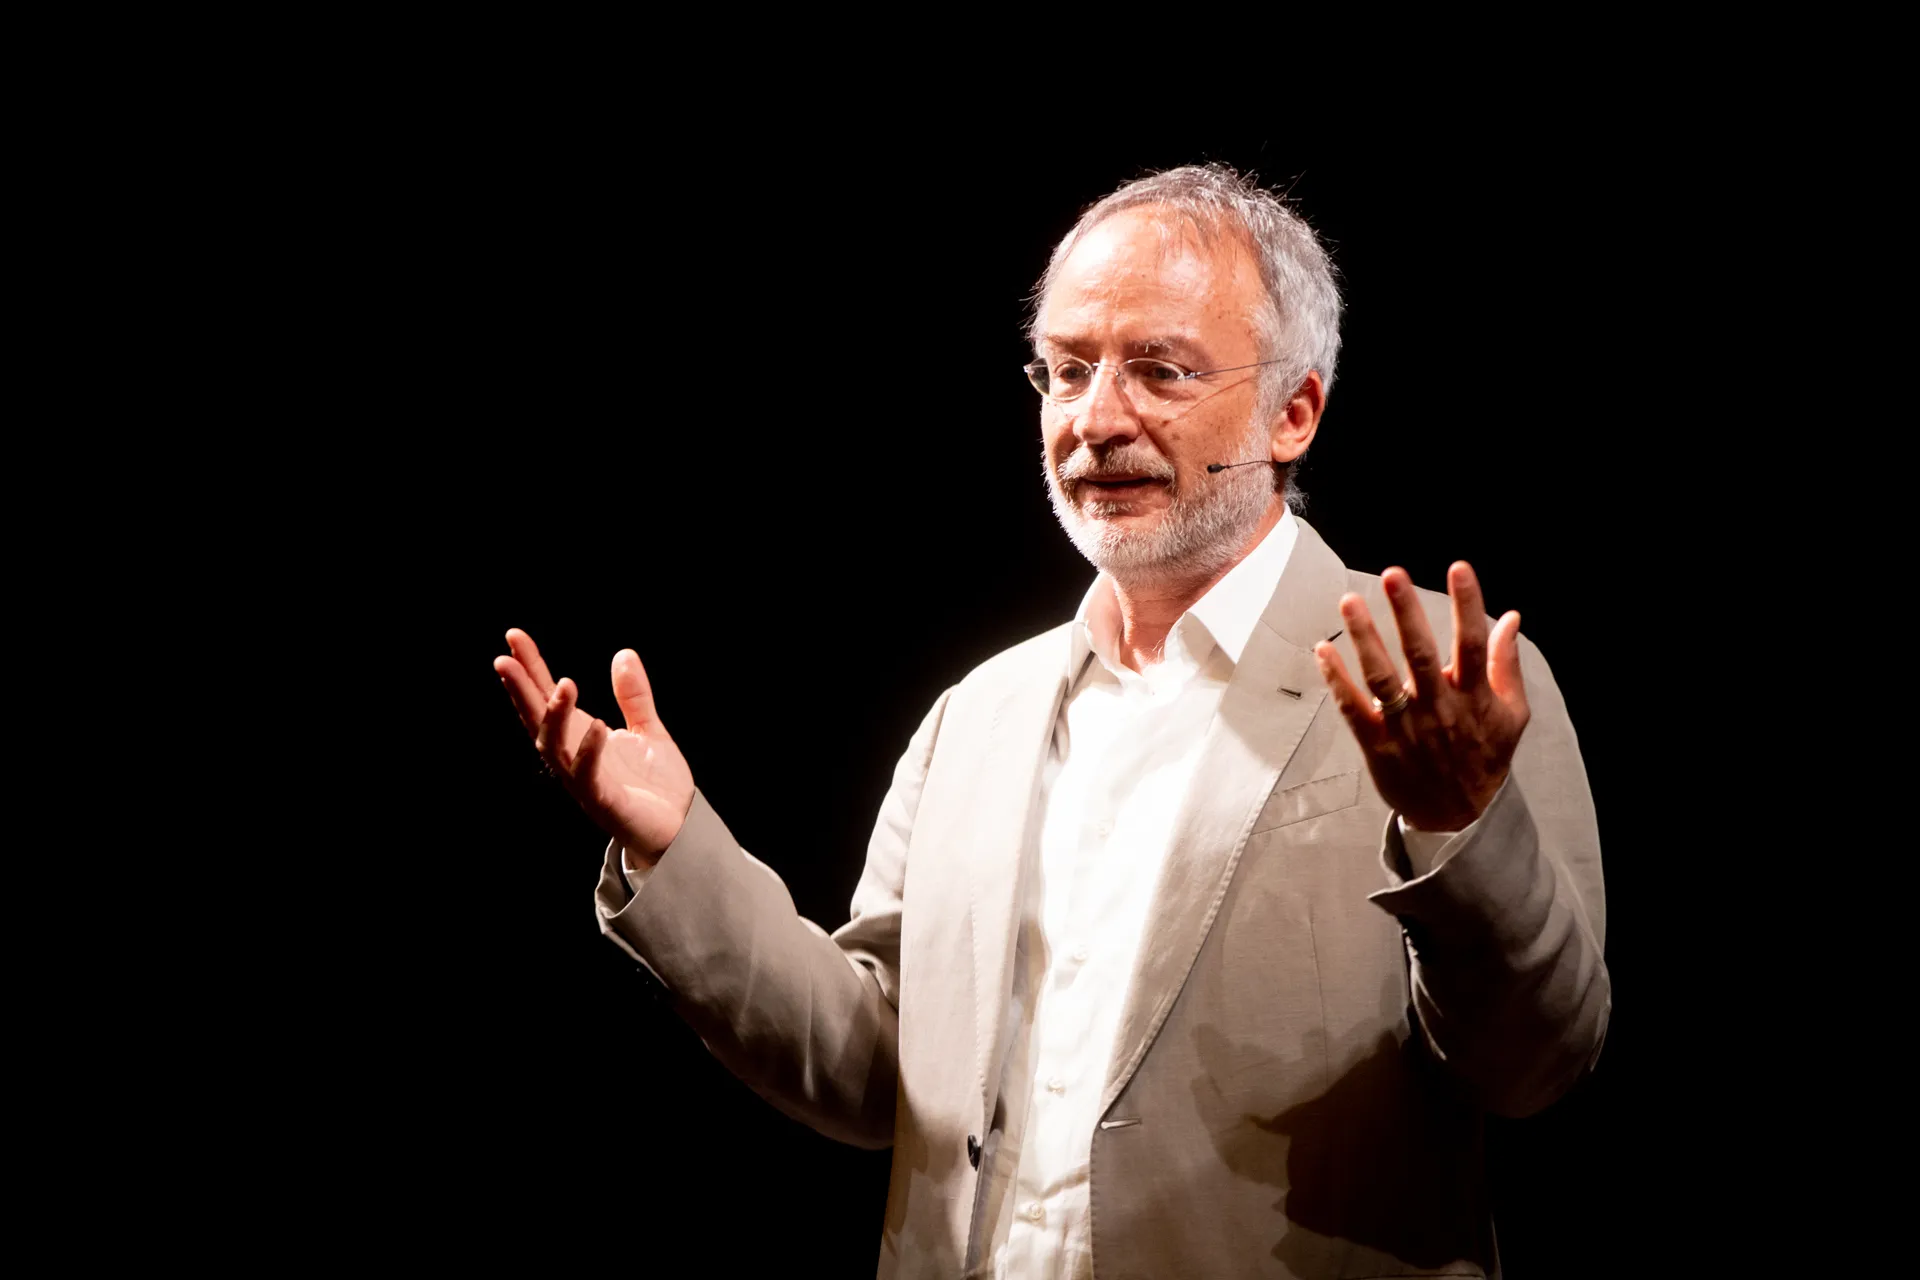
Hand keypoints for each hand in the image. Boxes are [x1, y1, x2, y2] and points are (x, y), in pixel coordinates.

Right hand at [494, 628, 694, 863]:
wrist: (679, 830)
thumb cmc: (657, 786)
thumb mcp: (648, 731)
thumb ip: (634, 696)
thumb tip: (624, 653)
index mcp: (581, 737)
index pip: (548, 697)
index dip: (531, 668)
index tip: (514, 636)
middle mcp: (573, 757)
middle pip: (537, 720)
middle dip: (520, 690)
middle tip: (503, 659)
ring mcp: (584, 781)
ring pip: (555, 748)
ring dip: (555, 717)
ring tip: (564, 684)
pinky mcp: (603, 802)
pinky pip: (588, 776)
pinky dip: (589, 752)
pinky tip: (596, 728)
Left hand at [1312, 563, 1528, 832]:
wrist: (1459, 818)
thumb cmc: (1485, 758)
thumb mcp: (1512, 715)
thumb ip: (1508, 664)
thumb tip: (1511, 616)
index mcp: (1474, 698)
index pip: (1473, 645)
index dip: (1468, 605)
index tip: (1459, 567)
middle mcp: (1439, 709)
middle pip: (1422, 656)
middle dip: (1407, 614)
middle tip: (1392, 575)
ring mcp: (1406, 728)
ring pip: (1382, 678)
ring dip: (1365, 638)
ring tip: (1349, 601)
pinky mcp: (1378, 744)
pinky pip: (1353, 709)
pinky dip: (1337, 680)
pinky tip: (1323, 650)